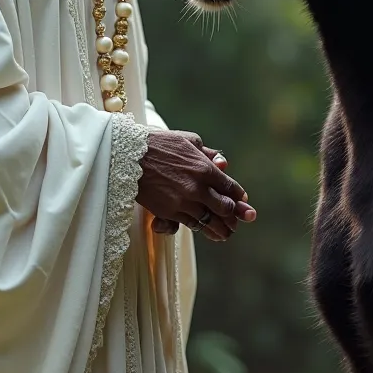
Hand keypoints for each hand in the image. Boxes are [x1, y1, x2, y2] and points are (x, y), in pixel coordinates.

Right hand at [136, 129, 255, 241]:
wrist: (129, 156)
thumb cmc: (158, 144)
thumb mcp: (187, 140)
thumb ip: (207, 152)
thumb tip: (223, 162)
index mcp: (204, 168)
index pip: (230, 187)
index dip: (239, 197)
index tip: (242, 202)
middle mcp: (198, 188)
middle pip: (224, 209)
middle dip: (233, 216)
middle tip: (236, 221)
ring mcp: (183, 203)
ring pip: (209, 222)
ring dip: (220, 229)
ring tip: (225, 233)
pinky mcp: (169, 213)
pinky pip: (189, 225)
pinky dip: (199, 228)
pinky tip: (205, 230)